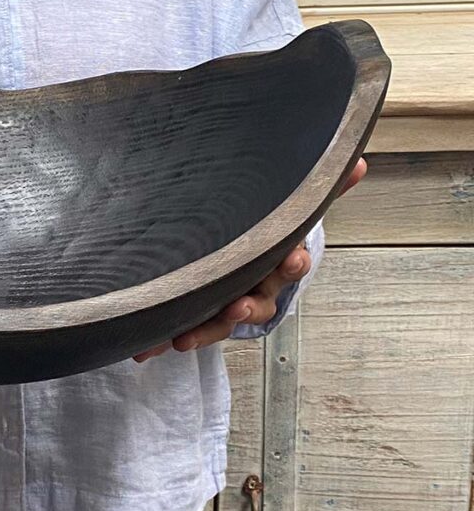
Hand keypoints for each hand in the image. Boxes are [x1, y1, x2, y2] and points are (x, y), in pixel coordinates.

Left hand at [133, 158, 367, 362]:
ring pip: (221, 322)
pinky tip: (152, 348)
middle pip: (258, 300)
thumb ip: (321, 189)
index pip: (291, 263)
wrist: (252, 265)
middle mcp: (258, 289)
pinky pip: (190, 328)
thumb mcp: (290, 213)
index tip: (292, 261)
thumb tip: (358, 162)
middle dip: (247, 304)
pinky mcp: (204, 316)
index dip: (292, 264)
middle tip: (238, 305)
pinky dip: (173, 338)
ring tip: (187, 338)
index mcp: (279, 263)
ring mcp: (230, 306)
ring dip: (207, 330)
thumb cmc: (268, 236)